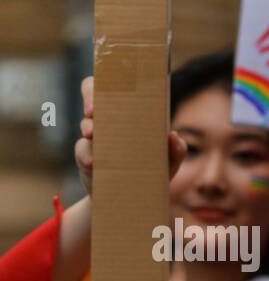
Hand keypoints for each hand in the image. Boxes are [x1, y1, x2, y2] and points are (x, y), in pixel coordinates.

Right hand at [74, 76, 185, 195]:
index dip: (112, 81)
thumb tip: (174, 136)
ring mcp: (95, 138)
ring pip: (86, 123)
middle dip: (91, 98)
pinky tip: (92, 162)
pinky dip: (85, 154)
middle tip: (94, 110)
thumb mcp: (167, 164)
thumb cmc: (151, 173)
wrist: (133, 199)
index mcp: (129, 115)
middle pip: (91, 94)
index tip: (114, 85)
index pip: (117, 87)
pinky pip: (81, 150)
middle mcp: (109, 120)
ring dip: (88, 126)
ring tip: (92, 133)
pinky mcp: (85, 157)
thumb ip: (175, 152)